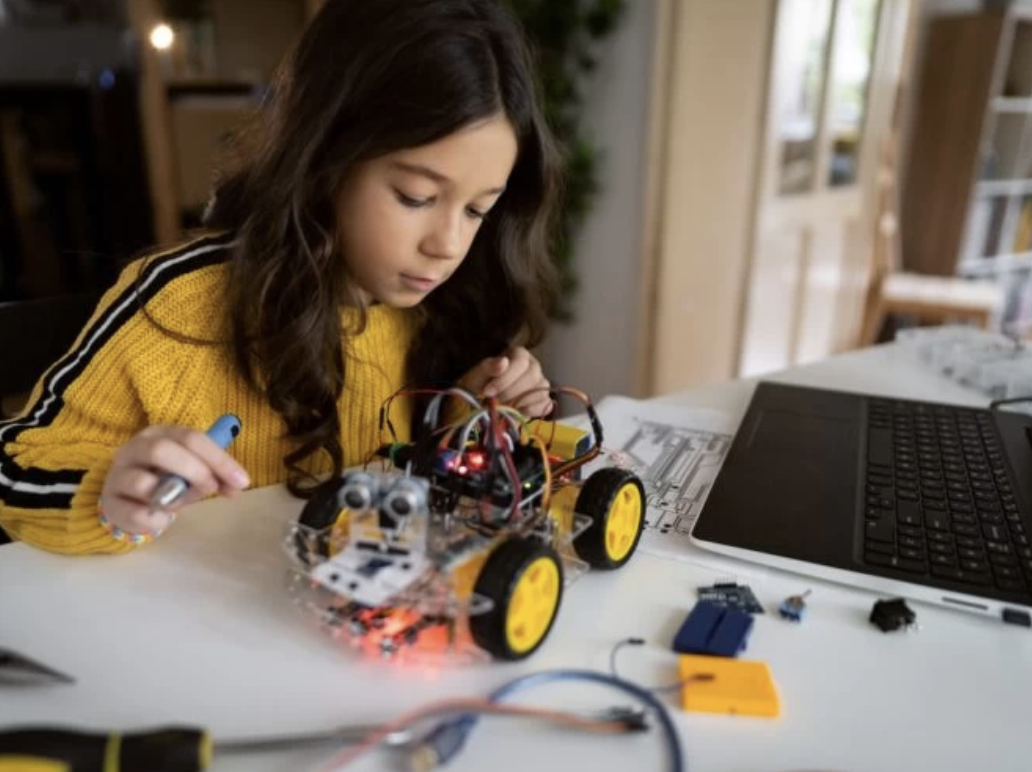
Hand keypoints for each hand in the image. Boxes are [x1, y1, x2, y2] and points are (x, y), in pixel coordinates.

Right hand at [99, 425, 249, 536]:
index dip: (219, 459)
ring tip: (180, 504)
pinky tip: (163, 519)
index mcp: (160, 434)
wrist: (126, 500)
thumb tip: (238, 485)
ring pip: (143, 483)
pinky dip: (156, 520)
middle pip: (162, 450)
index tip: (242, 481)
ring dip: (171, 497)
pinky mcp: (110, 503)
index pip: (191, 438)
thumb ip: (214, 475)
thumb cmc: (164, 480)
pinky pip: (135, 513)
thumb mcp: (191, 473)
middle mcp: (135, 448)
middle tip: (212, 489)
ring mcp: (118, 475)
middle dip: (195, 470)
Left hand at [458, 347, 552, 417]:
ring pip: (540, 390)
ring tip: (504, 406)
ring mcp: (540, 384)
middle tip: (496, 400)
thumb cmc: (479, 387)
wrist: (481, 406)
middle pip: (532, 376)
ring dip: (520, 402)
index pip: (521, 361)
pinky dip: (531, 411)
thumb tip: (503, 362)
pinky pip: (545, 405)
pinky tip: (516, 412)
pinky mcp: (543, 401)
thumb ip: (488, 367)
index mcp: (519, 355)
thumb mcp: (477, 377)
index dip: (505, 378)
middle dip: (511, 391)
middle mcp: (533, 366)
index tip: (488, 391)